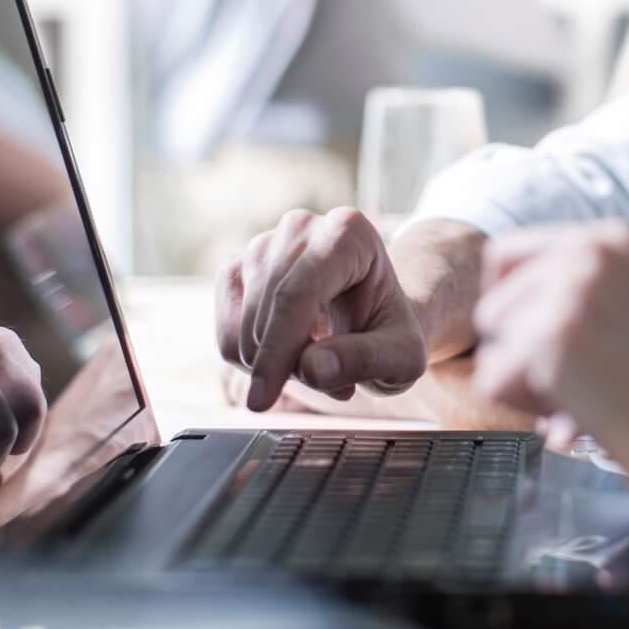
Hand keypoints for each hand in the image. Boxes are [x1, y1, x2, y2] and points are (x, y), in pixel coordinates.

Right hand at [216, 208, 428, 411]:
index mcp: (348, 232)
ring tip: (320, 362)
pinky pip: (226, 333)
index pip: (297, 294)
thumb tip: (311, 368)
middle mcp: (300, 228)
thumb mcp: (402, 357)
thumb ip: (366, 359)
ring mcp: (263, 245)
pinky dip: (252, 361)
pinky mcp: (238, 269)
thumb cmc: (391, 334)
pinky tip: (289, 356)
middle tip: (336, 379)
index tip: (263, 400)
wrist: (376, 319)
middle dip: (290, 365)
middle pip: (268, 314)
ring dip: (274, 366)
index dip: (277, 350)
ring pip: (242, 328)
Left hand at [471, 223, 628, 497]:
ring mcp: (567, 292)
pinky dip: (527, 409)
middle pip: (493, 306)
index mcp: (609, 239)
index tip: (540, 342)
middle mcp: (586, 253)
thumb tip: (491, 310)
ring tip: (585, 396)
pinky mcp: (551, 339)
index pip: (506, 255)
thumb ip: (580, 290)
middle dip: (520, 353)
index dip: (511, 307)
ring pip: (492, 345)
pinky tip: (576, 413)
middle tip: (578, 383)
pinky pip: (494, 383)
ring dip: (526, 382)